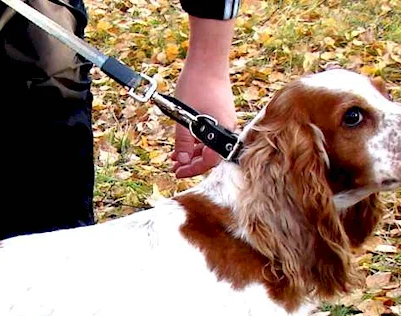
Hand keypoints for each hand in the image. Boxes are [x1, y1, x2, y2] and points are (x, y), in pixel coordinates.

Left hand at [173, 63, 235, 178]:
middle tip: (174, 167)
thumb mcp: (183, 117)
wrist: (207, 59)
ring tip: (175, 156)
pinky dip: (195, 139)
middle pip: (210, 154)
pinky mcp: (219, 113)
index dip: (193, 169)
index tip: (178, 172)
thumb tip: (182, 160)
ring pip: (207, 144)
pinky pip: (208, 132)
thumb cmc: (197, 84)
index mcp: (222, 130)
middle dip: (191, 162)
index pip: (210, 161)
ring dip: (191, 151)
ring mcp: (223, 120)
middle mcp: (226, 127)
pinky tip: (183, 141)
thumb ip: (183, 141)